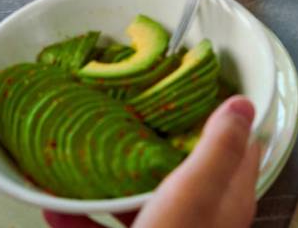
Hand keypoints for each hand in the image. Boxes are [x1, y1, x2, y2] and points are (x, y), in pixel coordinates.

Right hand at [43, 96, 260, 227]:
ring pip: (143, 203)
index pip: (241, 146)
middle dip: (160, 144)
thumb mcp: (194, 195)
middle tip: (136, 112)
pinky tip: (55, 206)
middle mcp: (201, 222)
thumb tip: (243, 104)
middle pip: (186, 172)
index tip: (201, 83)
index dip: (225, 112)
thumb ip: (218, 150)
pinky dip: (79, 218)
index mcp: (226, 201)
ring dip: (114, 180)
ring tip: (91, 154)